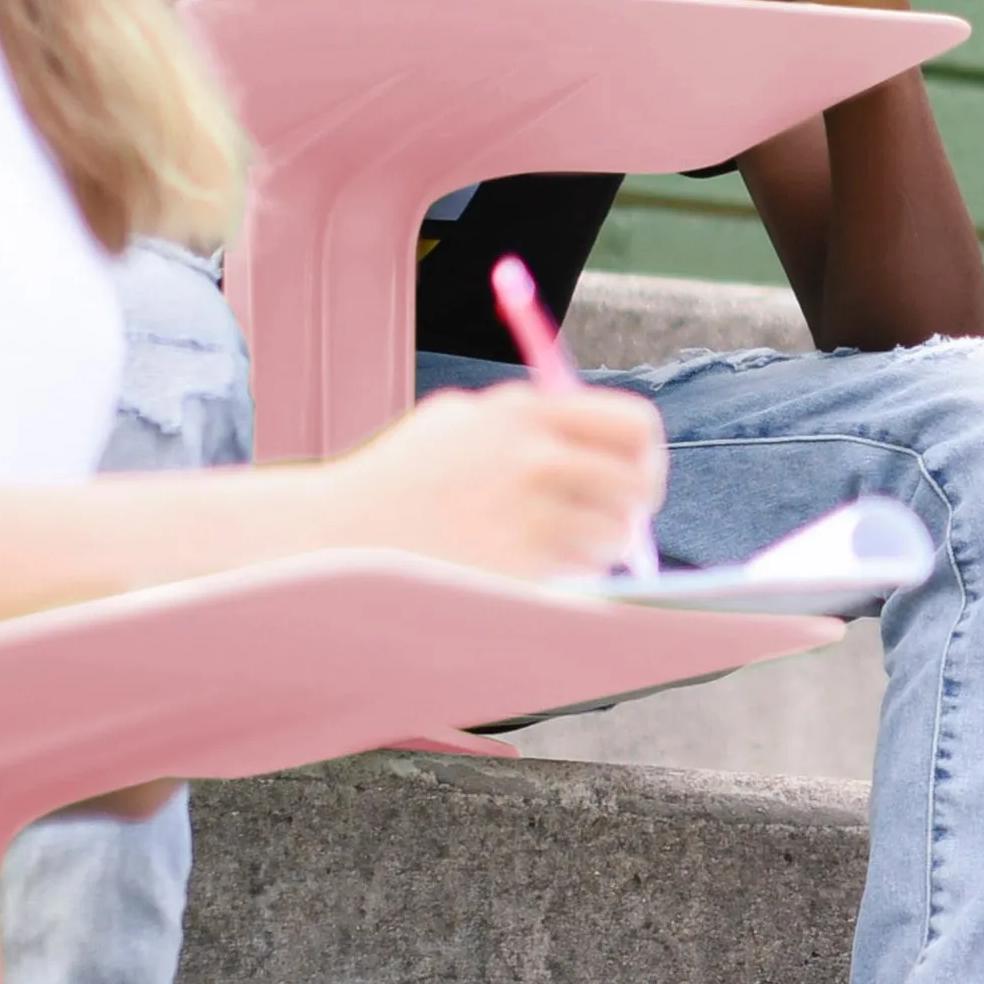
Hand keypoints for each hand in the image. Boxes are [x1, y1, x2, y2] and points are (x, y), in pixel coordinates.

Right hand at [326, 383, 667, 581]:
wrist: (339, 535)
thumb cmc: (403, 479)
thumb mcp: (460, 422)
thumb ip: (531, 420)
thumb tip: (612, 446)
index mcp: (525, 412)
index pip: (634, 425)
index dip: (645, 453)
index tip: (637, 472)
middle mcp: (534, 457)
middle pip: (637, 484)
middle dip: (635, 507)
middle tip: (619, 521)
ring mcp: (529, 513)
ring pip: (614, 535)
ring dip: (597, 544)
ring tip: (550, 544)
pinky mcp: (521, 566)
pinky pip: (580, 571)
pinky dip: (568, 572)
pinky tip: (525, 565)